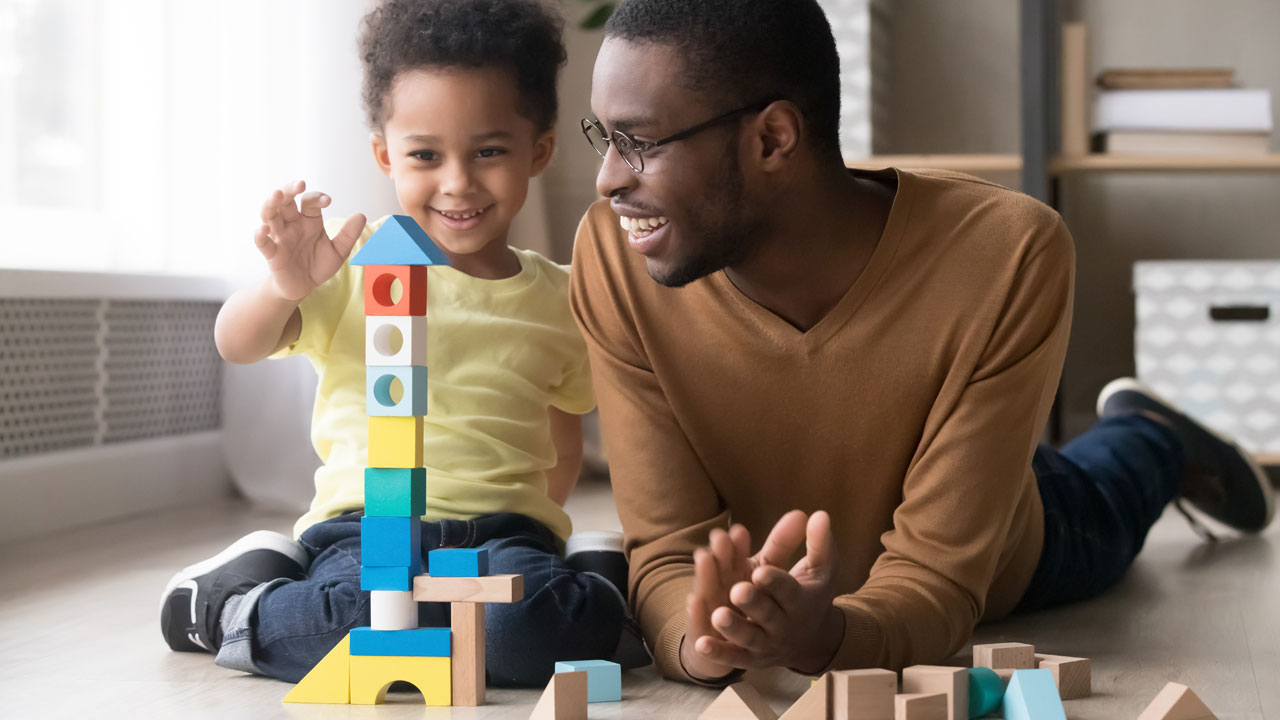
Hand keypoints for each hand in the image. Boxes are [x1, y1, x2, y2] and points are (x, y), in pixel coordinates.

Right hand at [254, 180, 365, 301]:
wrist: (304, 287)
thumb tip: (361, 216)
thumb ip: (348, 235)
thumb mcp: (338, 251)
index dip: (317, 198)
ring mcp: (280, 237)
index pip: (310, 202)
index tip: (327, 201)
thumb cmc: (319, 265)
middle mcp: (292, 224)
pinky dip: (260, 234)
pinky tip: (263, 229)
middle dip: (290, 189)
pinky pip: (262, 242)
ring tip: (276, 194)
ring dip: (271, 203)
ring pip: (269, 215)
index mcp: (309, 220)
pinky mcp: (272, 253)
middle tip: (299, 184)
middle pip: (285, 201)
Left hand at [687, 511, 843, 674]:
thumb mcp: (818, 569)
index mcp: (800, 601)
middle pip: (767, 615)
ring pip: (749, 638)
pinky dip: (718, 653)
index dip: (775, 582)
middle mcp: (783, 625)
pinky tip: (701, 643)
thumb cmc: (810, 595)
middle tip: (737, 591)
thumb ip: (817, 543)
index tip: (760, 572)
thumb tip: (819, 514)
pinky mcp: (750, 658)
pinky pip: (734, 658)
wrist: (812, 642)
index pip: (788, 591)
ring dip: (733, 628)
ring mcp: (766, 644)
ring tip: (717, 615)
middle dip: (753, 603)